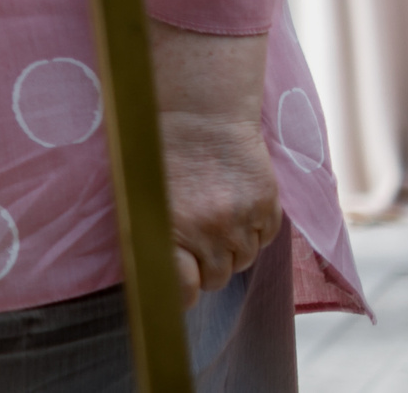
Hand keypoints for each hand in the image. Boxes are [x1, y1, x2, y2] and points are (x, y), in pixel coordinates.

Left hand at [152, 24, 280, 306]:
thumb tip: (154, 279)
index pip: (182, 290)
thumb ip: (150, 239)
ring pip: (241, 260)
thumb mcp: (139, 196)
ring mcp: (242, 221)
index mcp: (170, 230)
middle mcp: (209, 231)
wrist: (198, 112)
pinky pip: (263, 239)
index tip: (178, 293)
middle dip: (203, 264)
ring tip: (211, 211)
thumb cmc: (156, 152)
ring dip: (228, 246)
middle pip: (215, 278)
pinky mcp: (268, 208)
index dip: (180, 294)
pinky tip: (233, 202)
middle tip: (191, 235)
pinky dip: (251, 229)